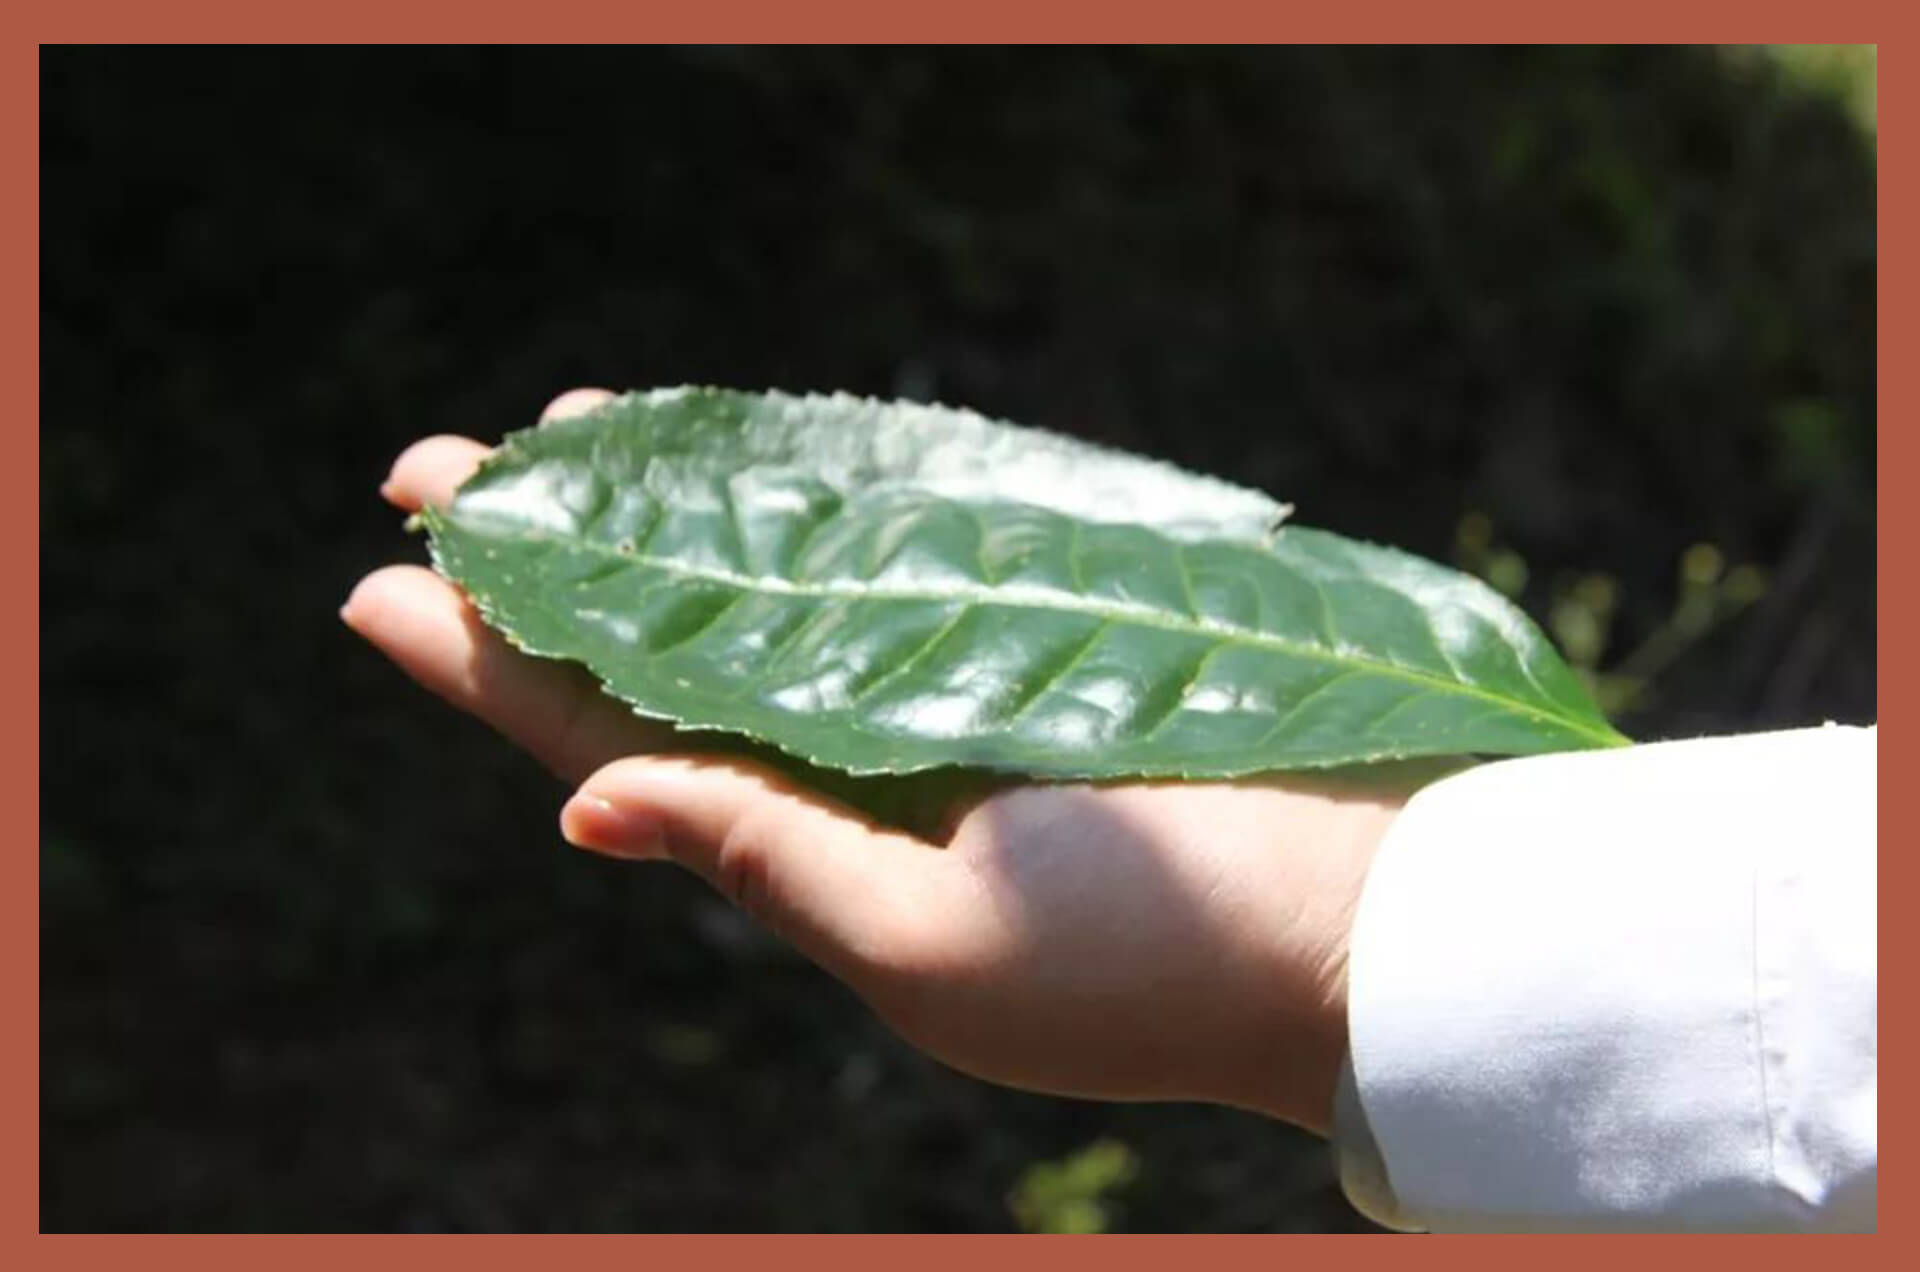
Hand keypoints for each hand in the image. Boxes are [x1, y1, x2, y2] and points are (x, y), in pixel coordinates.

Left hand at [344, 390, 1429, 1133]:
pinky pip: (878, 556)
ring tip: (562, 434)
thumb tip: (581, 809)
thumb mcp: (928, 946)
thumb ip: (764, 862)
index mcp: (809, 861)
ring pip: (760, 588)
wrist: (1363, 911)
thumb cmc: (1149, 955)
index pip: (611, 751)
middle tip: (438, 470)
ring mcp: (937, 694)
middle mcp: (855, 773)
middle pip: (665, 650)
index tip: (379, 585)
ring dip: (659, 513)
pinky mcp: (1025, 632)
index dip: (491, 671)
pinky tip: (740, 452)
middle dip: (550, 564)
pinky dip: (800, 500)